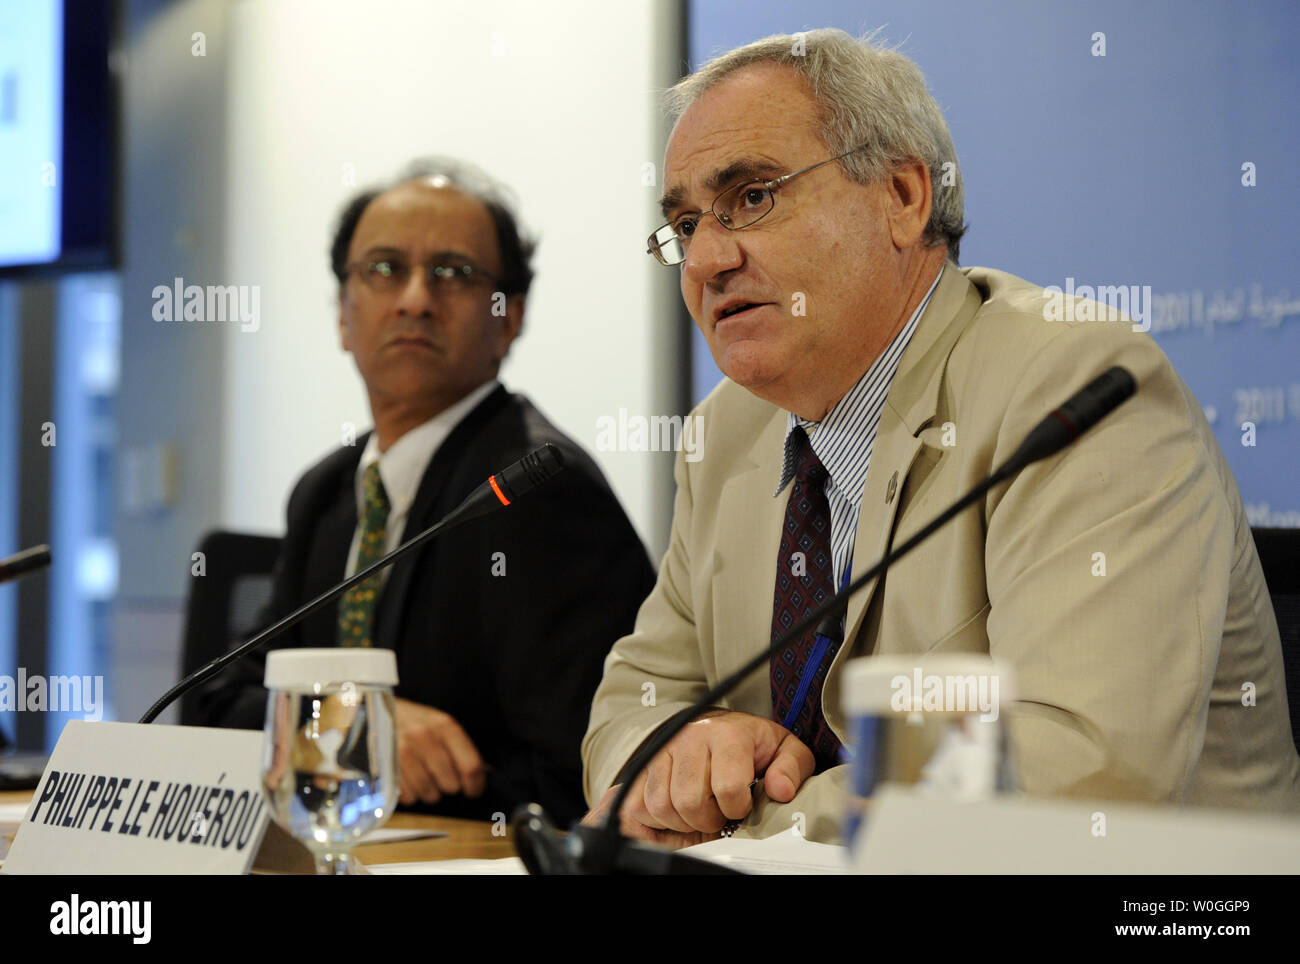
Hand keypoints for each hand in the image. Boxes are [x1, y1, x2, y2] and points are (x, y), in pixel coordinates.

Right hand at [393, 697, 485, 805]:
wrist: (374, 712)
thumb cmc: (412, 721)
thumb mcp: (438, 723)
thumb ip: (460, 747)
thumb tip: (483, 772)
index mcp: (443, 725)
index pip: (471, 765)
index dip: (476, 784)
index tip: (474, 790)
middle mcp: (423, 738)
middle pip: (451, 784)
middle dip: (449, 785)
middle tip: (440, 775)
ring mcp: (402, 753)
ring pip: (430, 794)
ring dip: (429, 791)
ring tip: (421, 775)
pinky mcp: (385, 768)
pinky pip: (409, 797)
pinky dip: (410, 793)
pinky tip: (406, 778)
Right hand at [587, 710, 814, 838]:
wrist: (719, 724)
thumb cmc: (752, 743)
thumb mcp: (784, 749)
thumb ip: (791, 768)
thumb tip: (780, 791)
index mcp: (728, 734)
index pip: (728, 787)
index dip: (737, 808)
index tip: (743, 804)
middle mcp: (691, 738)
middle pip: (690, 802)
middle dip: (709, 819)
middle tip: (720, 812)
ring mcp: (663, 750)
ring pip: (662, 806)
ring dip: (683, 820)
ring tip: (700, 811)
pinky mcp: (645, 763)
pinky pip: (640, 804)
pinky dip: (659, 818)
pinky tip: (678, 812)